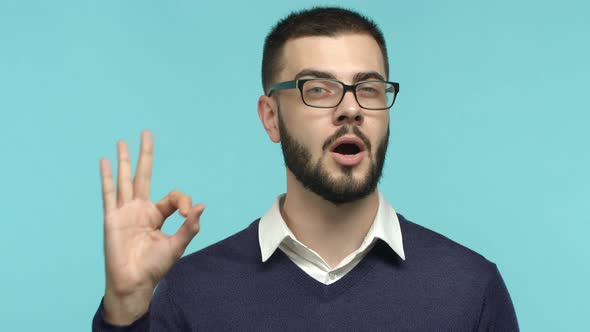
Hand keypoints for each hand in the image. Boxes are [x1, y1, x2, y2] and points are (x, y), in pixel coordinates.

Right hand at [99, 131, 203, 324]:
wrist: (134, 282)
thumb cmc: (155, 267)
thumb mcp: (177, 245)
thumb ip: (189, 226)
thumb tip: (202, 206)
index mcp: (157, 215)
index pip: (173, 197)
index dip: (184, 201)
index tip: (189, 214)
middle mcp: (140, 209)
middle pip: (143, 175)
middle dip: (145, 155)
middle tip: (147, 133)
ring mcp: (125, 211)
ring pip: (125, 180)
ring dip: (124, 160)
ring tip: (122, 142)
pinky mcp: (112, 217)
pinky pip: (109, 193)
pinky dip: (107, 177)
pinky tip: (105, 161)